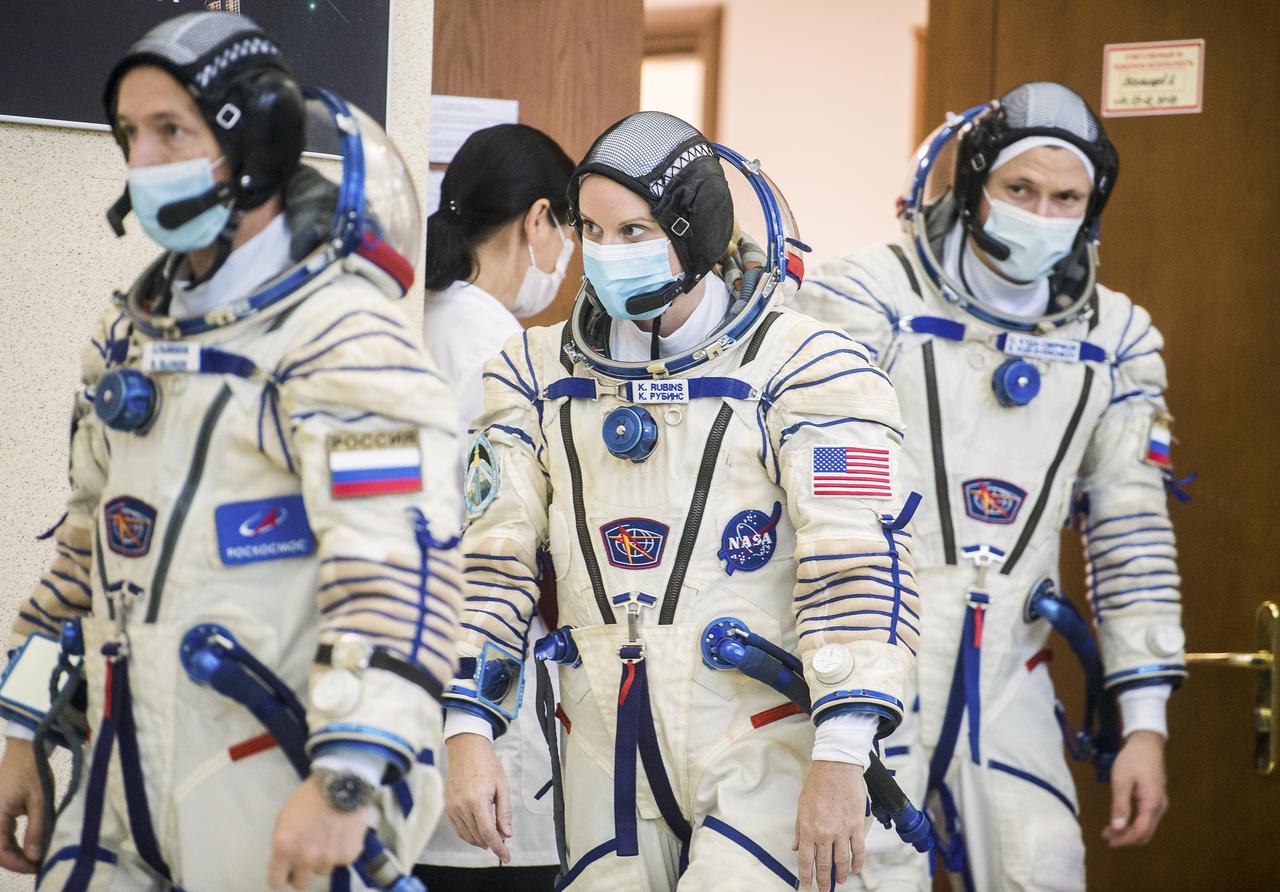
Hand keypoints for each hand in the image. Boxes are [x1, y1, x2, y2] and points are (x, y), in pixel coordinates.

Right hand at [0, 738, 43, 872]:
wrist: (24, 749)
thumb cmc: (33, 772)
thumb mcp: (40, 801)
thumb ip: (37, 829)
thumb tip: (35, 856)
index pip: (1, 853)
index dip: (19, 864)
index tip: (37, 868)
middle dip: (17, 861)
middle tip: (38, 865)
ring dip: (14, 853)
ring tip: (35, 857)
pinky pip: (0, 833)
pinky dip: (11, 842)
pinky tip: (27, 845)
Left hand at [267, 777, 368, 888]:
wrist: (343, 783)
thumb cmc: (309, 797)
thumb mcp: (285, 817)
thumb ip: (283, 843)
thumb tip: (285, 860)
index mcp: (284, 848)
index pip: (276, 882)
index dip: (280, 876)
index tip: (285, 871)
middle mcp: (306, 858)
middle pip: (300, 884)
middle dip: (301, 872)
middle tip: (307, 856)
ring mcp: (329, 859)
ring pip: (322, 870)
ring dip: (323, 859)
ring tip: (328, 837)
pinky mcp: (349, 855)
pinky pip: (341, 861)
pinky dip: (341, 851)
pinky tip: (342, 833)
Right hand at [444, 733, 511, 862]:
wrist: (467, 750)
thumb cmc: (487, 765)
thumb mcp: (502, 787)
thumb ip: (504, 812)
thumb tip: (507, 834)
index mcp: (477, 801)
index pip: (487, 833)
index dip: (498, 847)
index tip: (506, 856)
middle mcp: (462, 806)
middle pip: (477, 836)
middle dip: (492, 843)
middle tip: (503, 841)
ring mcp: (452, 807)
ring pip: (467, 835)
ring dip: (480, 841)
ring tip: (492, 838)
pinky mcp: (448, 806)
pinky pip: (458, 829)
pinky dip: (469, 835)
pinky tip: (478, 833)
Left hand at [793, 760, 866, 890]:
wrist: (836, 768)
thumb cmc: (818, 784)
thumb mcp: (801, 807)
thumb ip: (800, 830)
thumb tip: (796, 847)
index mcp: (808, 829)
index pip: (806, 860)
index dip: (806, 875)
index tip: (807, 885)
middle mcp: (824, 833)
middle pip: (824, 864)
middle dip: (823, 880)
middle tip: (824, 889)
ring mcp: (842, 831)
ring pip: (842, 861)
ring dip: (841, 874)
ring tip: (840, 881)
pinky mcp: (856, 826)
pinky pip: (858, 849)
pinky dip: (858, 862)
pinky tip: (856, 868)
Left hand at [1103, 730, 1167, 846]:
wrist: (1146, 743)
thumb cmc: (1133, 760)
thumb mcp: (1122, 781)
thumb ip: (1120, 805)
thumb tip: (1117, 827)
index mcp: (1152, 803)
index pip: (1141, 831)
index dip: (1125, 839)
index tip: (1109, 841)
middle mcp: (1159, 807)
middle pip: (1145, 832)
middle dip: (1126, 838)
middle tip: (1107, 836)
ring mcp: (1159, 804)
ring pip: (1146, 827)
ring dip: (1129, 831)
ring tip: (1109, 830)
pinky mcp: (1155, 799)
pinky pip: (1146, 818)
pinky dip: (1133, 823)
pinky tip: (1120, 820)